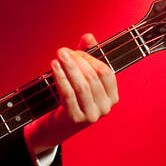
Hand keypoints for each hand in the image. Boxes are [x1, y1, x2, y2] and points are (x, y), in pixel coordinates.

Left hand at [25, 32, 118, 154]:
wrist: (55, 128)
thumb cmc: (70, 100)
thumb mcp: (80, 78)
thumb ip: (87, 57)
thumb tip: (89, 36)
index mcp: (112, 98)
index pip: (106, 73)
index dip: (91, 59)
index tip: (76, 51)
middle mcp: (105, 109)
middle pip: (93, 77)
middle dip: (77, 61)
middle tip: (63, 51)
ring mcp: (91, 116)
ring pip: (81, 85)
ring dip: (69, 67)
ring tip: (58, 55)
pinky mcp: (75, 119)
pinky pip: (68, 94)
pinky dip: (61, 77)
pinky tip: (53, 66)